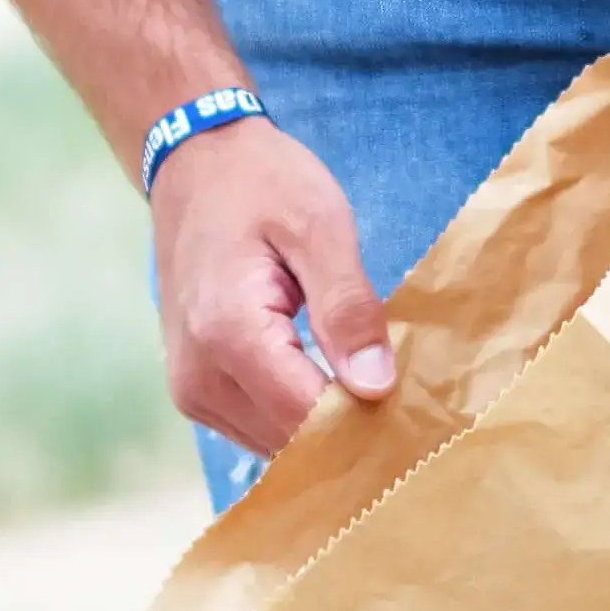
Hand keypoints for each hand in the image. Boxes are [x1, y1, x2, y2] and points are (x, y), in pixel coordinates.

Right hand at [152, 117, 393, 458]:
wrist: (194, 164)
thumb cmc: (261, 183)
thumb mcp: (320, 227)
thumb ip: (348, 307)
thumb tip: (377, 387)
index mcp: (229, 334)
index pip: (308, 418)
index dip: (367, 424)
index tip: (419, 416)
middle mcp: (199, 377)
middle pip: (291, 443)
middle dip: (350, 433)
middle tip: (410, 407)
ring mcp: (190, 390)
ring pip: (274, 446)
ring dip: (324, 432)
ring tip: (374, 394)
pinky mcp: (193, 390)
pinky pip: (256, 428)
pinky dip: (296, 420)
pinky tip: (334, 390)